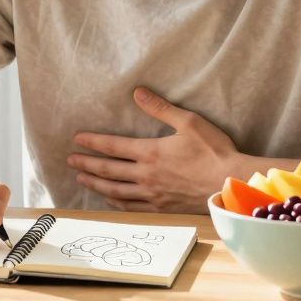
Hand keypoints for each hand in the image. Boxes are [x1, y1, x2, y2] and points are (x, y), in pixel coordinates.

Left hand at [68, 86, 241, 212]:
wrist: (229, 183)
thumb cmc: (213, 150)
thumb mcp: (188, 121)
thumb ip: (160, 108)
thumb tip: (138, 93)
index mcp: (150, 152)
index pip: (113, 146)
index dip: (93, 142)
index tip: (76, 139)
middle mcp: (146, 175)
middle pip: (108, 170)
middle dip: (87, 164)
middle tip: (70, 160)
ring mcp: (152, 194)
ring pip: (116, 190)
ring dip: (96, 184)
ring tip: (82, 178)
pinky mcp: (162, 207)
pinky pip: (132, 206)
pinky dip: (116, 202)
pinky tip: (110, 199)